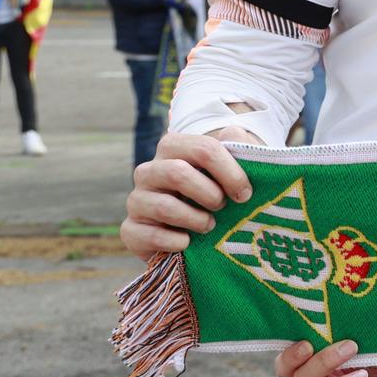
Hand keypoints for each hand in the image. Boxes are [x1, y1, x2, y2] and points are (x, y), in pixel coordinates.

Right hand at [121, 128, 260, 258]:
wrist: (198, 232)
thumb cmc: (219, 191)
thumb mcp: (234, 169)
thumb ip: (239, 146)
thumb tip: (232, 133)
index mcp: (173, 147)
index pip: (203, 149)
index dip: (230, 173)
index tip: (246, 193)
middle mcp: (149, 171)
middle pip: (178, 173)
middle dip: (210, 194)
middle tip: (224, 207)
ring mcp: (136, 200)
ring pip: (165, 206)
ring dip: (196, 220)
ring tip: (209, 225)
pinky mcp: (131, 229)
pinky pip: (150, 235)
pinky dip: (176, 242)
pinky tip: (188, 242)